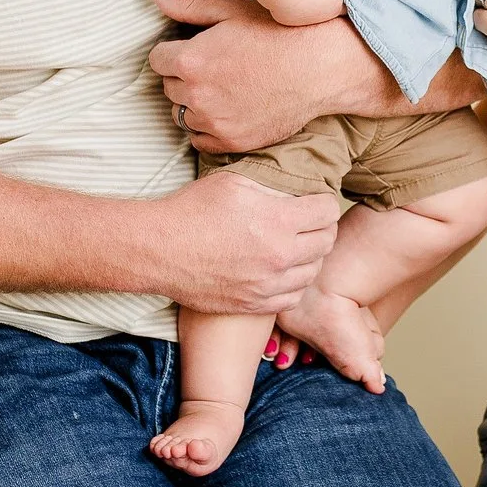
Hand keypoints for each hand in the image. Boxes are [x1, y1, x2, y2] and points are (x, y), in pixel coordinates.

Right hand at [143, 172, 339, 313]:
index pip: (328, 211)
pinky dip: (293, 283)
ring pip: (313, 272)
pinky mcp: (254, 304)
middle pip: (326, 242)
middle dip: (321, 228)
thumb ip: (273, 184)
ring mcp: (267, 284)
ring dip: (310, 257)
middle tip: (309, 222)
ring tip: (296, 246)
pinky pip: (292, 297)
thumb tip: (300, 184)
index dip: (323, 202)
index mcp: (278, 221)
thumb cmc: (192, 210)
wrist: (158, 250)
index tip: (315, 201)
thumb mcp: (235, 182)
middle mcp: (279, 256)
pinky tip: (282, 271)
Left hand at [151, 0, 351, 152]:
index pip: (157, 59)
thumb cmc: (279, 32)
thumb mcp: (232, 10)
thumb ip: (189, 6)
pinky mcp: (233, 141)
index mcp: (191, 60)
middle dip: (184, 76)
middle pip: (168, 87)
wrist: (321, 67)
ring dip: (194, 102)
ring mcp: (215, 122)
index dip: (174, 51)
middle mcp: (197, 95)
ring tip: (222, 88)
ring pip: (182, 114)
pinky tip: (226, 110)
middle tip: (214, 66)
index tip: (194, 49)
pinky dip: (207, 127)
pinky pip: (200, 140)